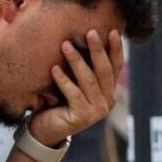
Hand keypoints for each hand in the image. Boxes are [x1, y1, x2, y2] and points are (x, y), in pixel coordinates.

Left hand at [27, 29, 121, 148]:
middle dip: (98, 50)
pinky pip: (74, 94)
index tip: (113, 31)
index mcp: (108, 91)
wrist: (45, 130)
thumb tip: (81, 36)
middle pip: (105, 71)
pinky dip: (64, 80)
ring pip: (89, 81)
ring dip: (77, 61)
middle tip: (90, 32)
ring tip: (65, 45)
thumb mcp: (74, 82)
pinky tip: (54, 68)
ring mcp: (97, 111)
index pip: (116, 67)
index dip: (116, 49)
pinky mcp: (83, 117)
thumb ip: (83, 68)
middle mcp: (107, 101)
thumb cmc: (58, 102)